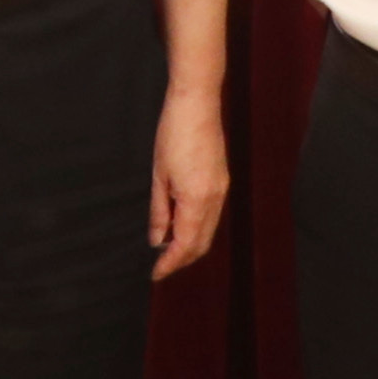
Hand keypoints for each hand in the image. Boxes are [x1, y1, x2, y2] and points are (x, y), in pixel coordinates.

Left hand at [145, 89, 229, 279]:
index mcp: (197, 199)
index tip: (155, 274)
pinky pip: (212, 216)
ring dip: (190, 245)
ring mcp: (222, 190)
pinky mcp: (222, 182)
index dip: (170, 263)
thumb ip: (159, 211)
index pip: (185, 244)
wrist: (197, 104)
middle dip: (182, 260)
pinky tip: (181, 226)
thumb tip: (156, 239)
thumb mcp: (159, 175)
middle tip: (160, 267)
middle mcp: (215, 199)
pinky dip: (197, 229)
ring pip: (209, 231)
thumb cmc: (173, 133)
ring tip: (168, 250)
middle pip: (201, 243)